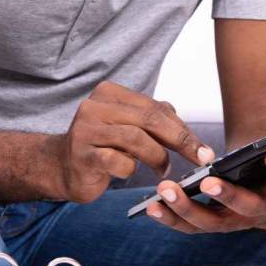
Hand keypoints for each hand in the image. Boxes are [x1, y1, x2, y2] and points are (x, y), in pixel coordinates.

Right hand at [48, 81, 211, 203]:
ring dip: (157, 157)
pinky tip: (129, 172)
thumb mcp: (128, 127)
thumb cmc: (101, 147)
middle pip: (149, 119)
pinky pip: (118, 161)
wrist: (62, 167)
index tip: (203, 150)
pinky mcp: (82, 155)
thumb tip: (188, 130)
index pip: (156, 107)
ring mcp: (85, 130)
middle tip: (199, 159)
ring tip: (162, 170)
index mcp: (109, 93)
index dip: (183, 129)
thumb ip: (153, 120)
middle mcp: (94, 106)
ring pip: (136, 139)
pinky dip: (131, 169)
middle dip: (180, 141)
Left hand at [142, 89, 265, 233]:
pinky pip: (193, 226)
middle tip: (209, 182)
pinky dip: (172, 219)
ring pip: (214, 224)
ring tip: (165, 192)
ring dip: (189, 211)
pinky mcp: (215, 222)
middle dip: (228, 198)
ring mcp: (239, 221)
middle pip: (249, 211)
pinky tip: (151, 207)